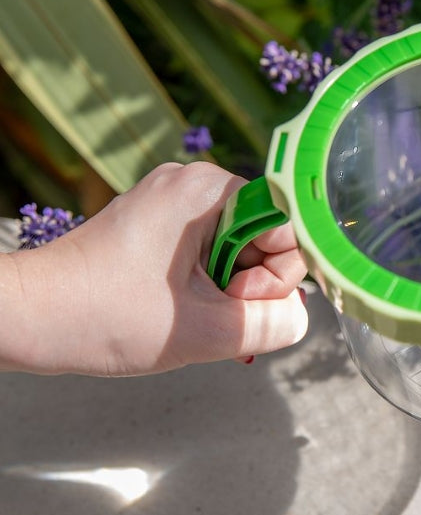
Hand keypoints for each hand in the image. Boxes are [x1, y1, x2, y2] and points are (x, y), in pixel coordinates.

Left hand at [0, 162, 308, 375]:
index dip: (275, 274)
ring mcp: (175, 201)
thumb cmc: (99, 316)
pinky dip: (209, 285)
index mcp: (209, 190)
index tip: (234, 298)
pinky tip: (183, 308)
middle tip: (209, 311)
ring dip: (229, 291)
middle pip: (266, 237)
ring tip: (189, 313)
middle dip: (250, 285)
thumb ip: (272, 324)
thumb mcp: (204, 331)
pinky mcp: (161, 223)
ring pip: (241, 249)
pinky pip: (214, 251)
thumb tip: (300, 317)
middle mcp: (195, 183)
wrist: (25, 317)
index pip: (289, 226)